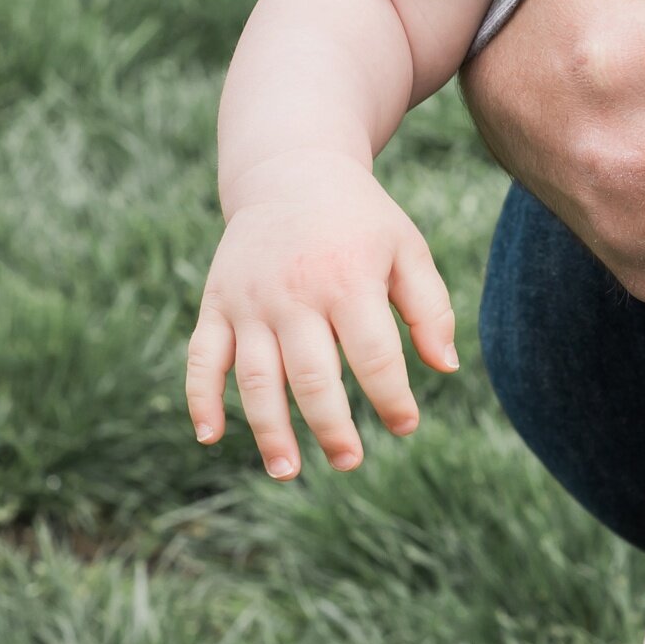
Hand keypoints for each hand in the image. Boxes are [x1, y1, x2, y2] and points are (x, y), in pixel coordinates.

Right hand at [186, 153, 457, 479]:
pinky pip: (202, 357)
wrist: (291, 172)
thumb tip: (444, 367)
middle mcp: (295, 293)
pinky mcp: (216, 304)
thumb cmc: (360, 222)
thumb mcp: (406, 249)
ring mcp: (250, 301)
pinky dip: (200, 398)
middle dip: (332, 428)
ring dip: (269, 430)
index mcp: (349, 279)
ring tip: (289, 471)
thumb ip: (430, 307)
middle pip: (312, 377)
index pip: (374, 355)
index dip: (392, 399)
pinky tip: (211, 436)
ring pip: (255, 378)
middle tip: (349, 462)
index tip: (406, 425)